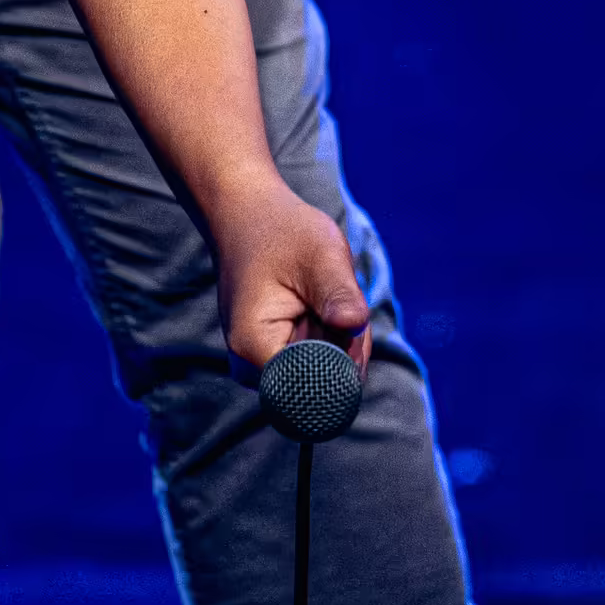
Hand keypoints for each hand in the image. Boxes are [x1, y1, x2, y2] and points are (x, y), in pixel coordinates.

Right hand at [212, 178, 371, 377]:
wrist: (250, 217)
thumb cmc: (282, 231)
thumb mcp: (320, 254)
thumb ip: (339, 294)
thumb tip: (355, 326)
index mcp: (254, 348)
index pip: (312, 386)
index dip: (342, 361)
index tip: (347, 321)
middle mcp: (251, 368)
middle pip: (321, 383)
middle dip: (346, 347)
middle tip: (342, 299)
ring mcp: (261, 364)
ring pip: (324, 373)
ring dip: (342, 339)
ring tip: (328, 296)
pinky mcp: (273, 356)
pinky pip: (317, 361)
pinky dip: (332, 336)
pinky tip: (323, 304)